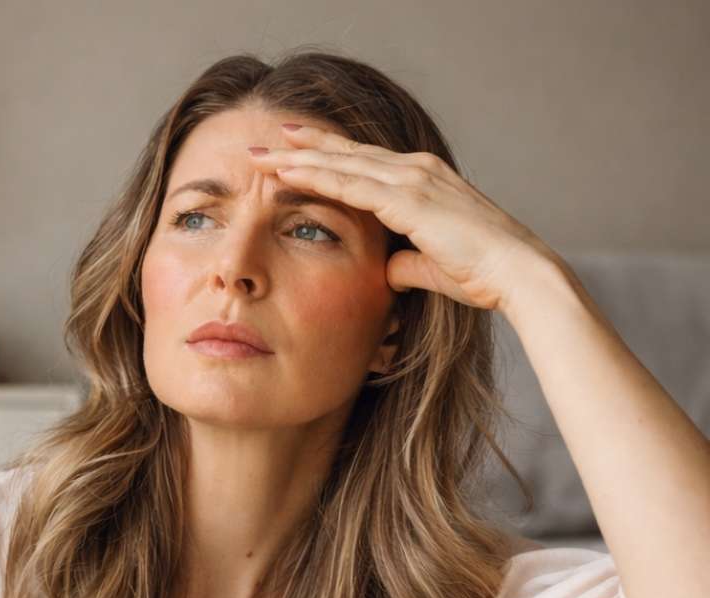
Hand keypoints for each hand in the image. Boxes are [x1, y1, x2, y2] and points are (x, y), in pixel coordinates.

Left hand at [248, 123, 556, 313]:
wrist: (517, 273)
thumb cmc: (483, 274)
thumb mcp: (432, 267)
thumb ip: (405, 263)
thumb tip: (386, 271)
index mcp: (424, 181)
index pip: (364, 164)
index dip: (327, 156)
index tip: (294, 152)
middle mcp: (416, 170)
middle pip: (347, 154)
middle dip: (304, 147)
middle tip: (266, 141)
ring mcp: (413, 180)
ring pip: (342, 163)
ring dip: (298, 158)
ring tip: (261, 154)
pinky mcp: (409, 199)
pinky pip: (351, 185)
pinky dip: (316, 176)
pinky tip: (287, 173)